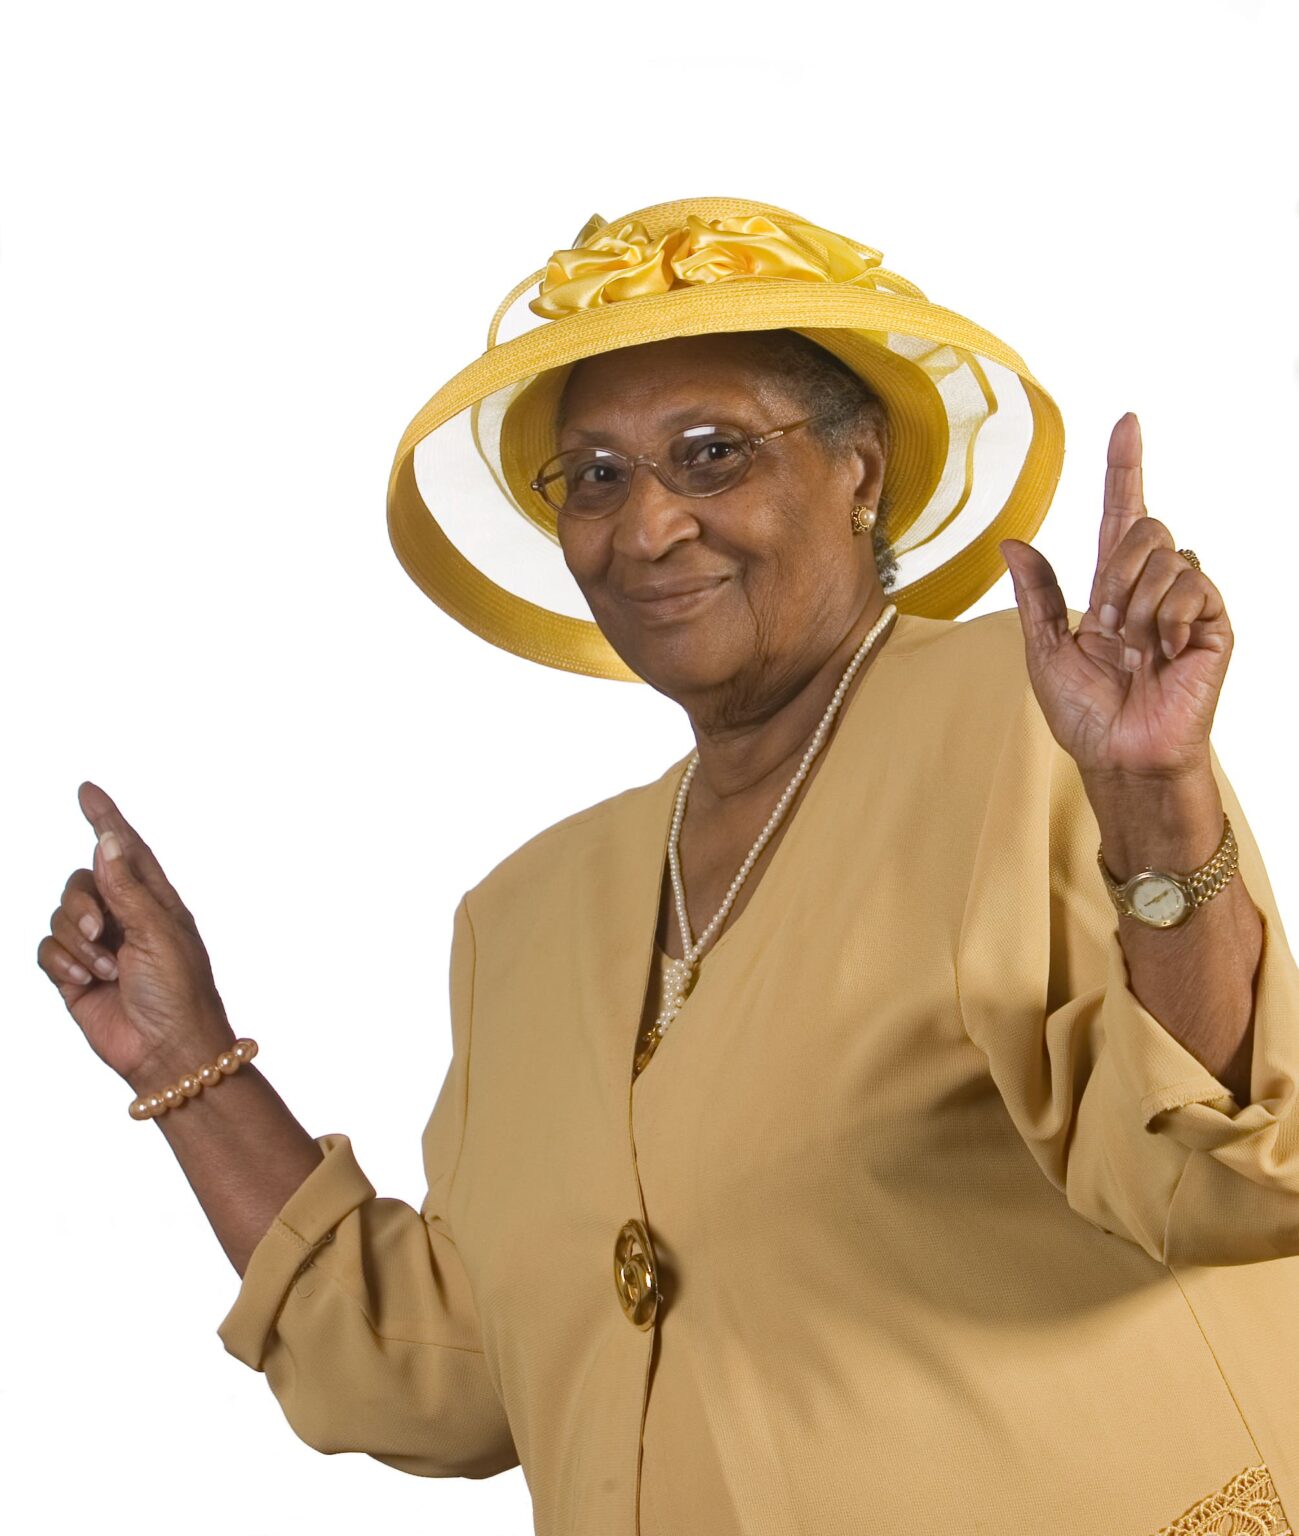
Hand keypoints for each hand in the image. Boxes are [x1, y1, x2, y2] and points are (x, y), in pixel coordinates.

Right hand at [37, 781, 234, 1090]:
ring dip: (78, 940)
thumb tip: (107, 838)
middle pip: (81, 881)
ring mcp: (99, 945)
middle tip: (102, 931)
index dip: (106, 818)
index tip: (86, 789)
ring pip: (61, 915)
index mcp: (155, 900)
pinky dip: (64, 961)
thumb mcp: (158, 931)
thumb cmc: (180, 990)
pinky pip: (48, 948)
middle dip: (82, 902)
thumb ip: (126, 886)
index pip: (125, 849)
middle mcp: (124, 916)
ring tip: (104, 968)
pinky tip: (87, 980)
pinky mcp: (75, 974)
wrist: (166, 1050)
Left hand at [999, 411, 1231, 783]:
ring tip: (1136, 649)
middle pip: (1143, 527)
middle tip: (1108, 625)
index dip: (1124, 469)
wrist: (1121, 757)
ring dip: (1138, 603)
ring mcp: (1186, 605)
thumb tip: (1013, 542)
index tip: (1126, 422)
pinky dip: (1168, 618)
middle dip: (1115, 571)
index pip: (1119, 515)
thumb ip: (1037, 595)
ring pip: (1167, 554)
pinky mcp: (1214, 624)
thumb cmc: (1085, 717)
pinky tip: (1165, 654)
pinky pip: (1194, 585)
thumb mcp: (1044, 652)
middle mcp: (1152, 588)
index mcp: (1111, 589)